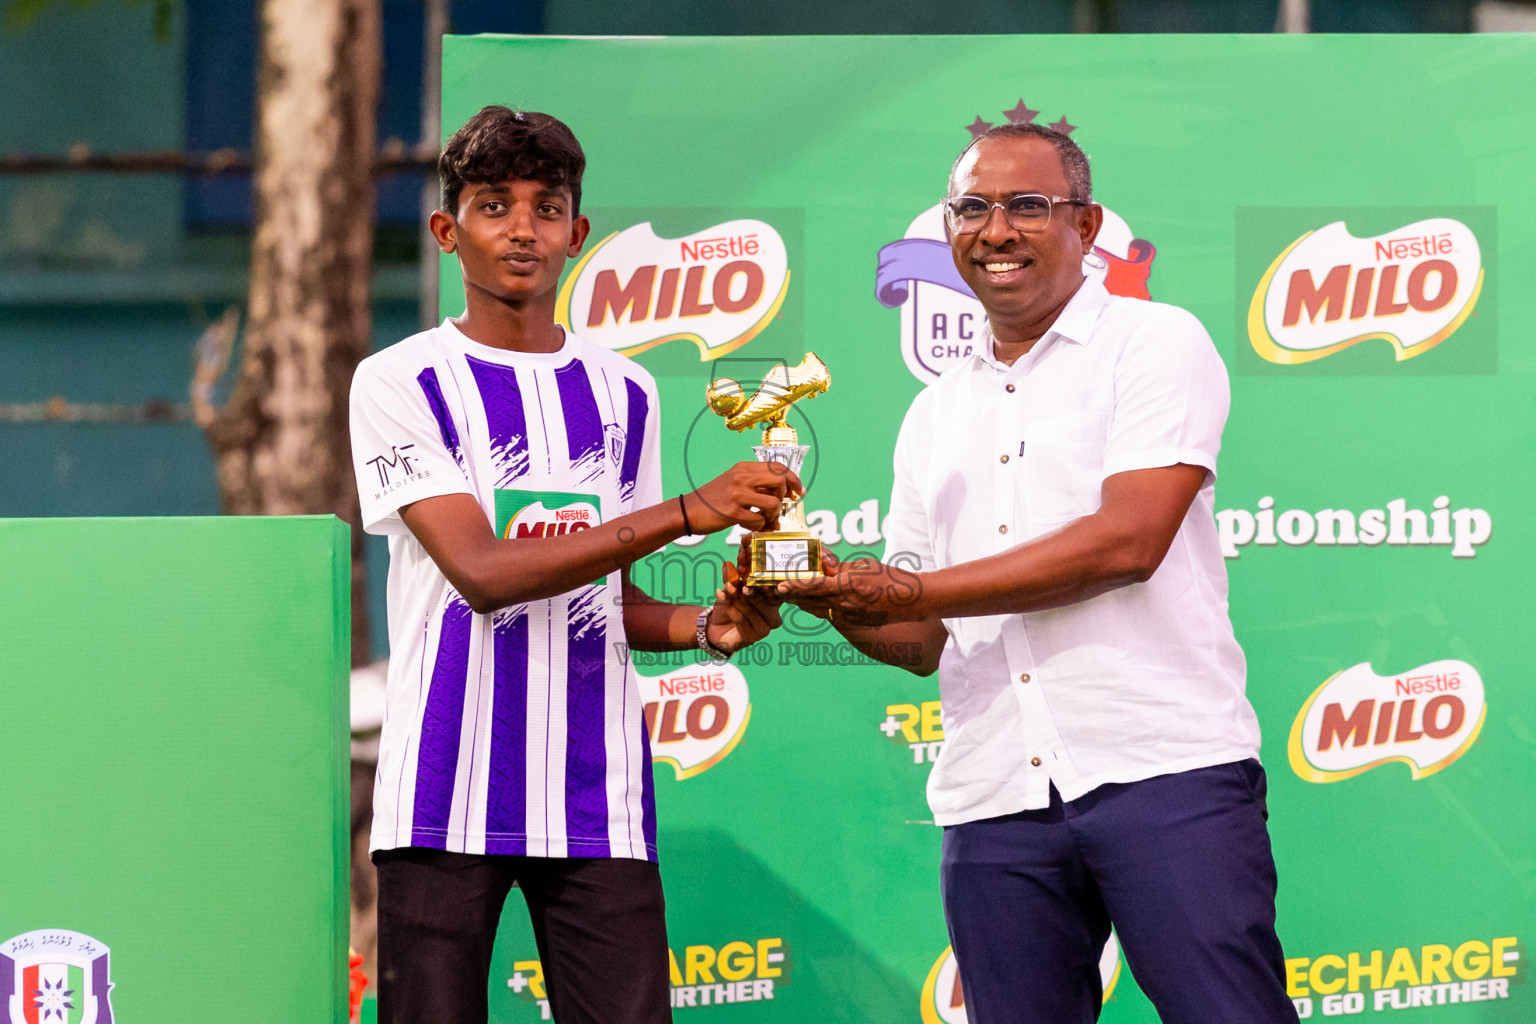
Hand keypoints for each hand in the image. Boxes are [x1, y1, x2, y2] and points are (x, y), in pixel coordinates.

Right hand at [685, 461, 802, 533]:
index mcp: (744, 468)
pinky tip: (746, 524)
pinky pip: (758, 521)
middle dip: (784, 496)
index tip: (799, 492)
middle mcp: (742, 477)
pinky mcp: (732, 512)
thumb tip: (782, 495)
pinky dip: (757, 526)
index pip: (778, 467)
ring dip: (771, 515)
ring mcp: (737, 494)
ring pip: (773, 503)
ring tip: (760, 518)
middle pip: (780, 481)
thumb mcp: (734, 482)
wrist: (687, 510)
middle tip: (777, 507)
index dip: (793, 480)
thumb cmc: (714, 500)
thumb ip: (756, 485)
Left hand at [706, 561, 782, 652]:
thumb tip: (728, 565)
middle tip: (744, 587)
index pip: (778, 591)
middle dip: (753, 592)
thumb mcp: (731, 587)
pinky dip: (731, 610)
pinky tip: (725, 603)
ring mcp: (766, 627)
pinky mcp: (754, 636)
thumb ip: (732, 577)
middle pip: (767, 601)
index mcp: (773, 599)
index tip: (766, 581)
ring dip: (737, 600)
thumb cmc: (729, 604)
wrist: (716, 626)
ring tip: (728, 591)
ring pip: (752, 610)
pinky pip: (742, 620)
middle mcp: (774, 614)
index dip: (774, 585)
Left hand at [775, 549, 925, 626]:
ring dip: (803, 603)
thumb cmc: (889, 578)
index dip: (795, 586)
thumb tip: (821, 561)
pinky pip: (828, 615)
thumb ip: (839, 566)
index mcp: (847, 586)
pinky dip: (818, 608)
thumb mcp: (864, 565)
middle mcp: (845, 605)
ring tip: (791, 595)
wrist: (910, 602)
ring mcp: (848, 617)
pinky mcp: (852, 623)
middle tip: (779, 589)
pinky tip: (812, 602)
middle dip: (793, 596)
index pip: (814, 586)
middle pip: (809, 601)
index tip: (780, 585)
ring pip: (816, 610)